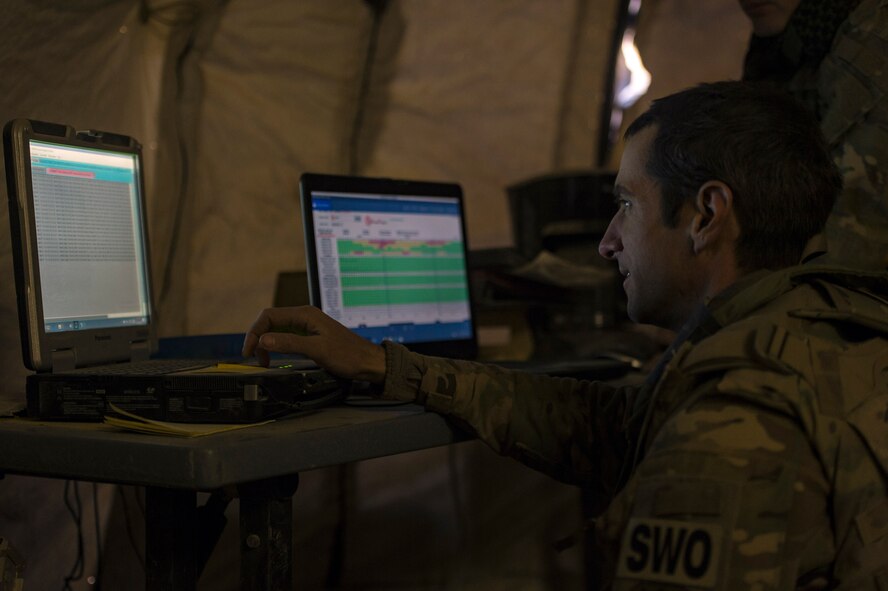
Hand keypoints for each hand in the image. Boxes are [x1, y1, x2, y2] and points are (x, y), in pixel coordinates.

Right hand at [242, 306, 385, 382]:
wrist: (368, 362)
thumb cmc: (348, 355)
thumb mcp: (317, 349)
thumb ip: (289, 343)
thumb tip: (263, 340)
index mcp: (305, 314)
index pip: (269, 316)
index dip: (254, 332)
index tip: (248, 351)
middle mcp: (304, 317)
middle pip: (270, 322)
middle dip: (258, 338)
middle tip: (254, 359)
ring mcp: (307, 326)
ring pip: (277, 330)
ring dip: (266, 344)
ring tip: (264, 362)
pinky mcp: (310, 337)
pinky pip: (286, 338)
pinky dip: (276, 347)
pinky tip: (274, 358)